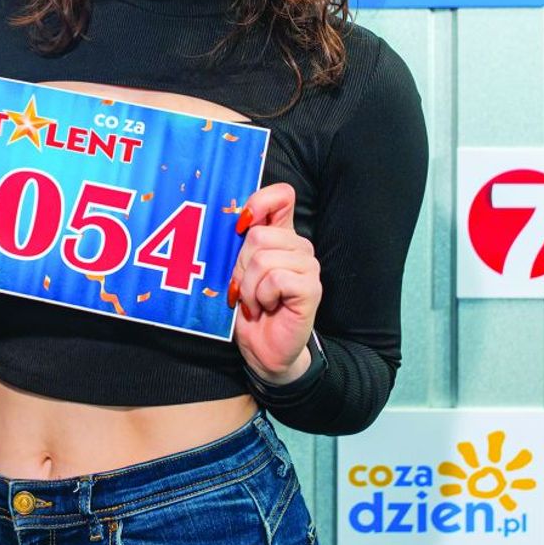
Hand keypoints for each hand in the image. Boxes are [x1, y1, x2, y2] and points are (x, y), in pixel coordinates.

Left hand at [227, 182, 321, 383]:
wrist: (263, 349)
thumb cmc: (248, 308)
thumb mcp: (236, 270)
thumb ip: (238, 243)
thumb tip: (232, 219)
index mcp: (281, 236)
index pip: (281, 195)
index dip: (259, 202)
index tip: (241, 226)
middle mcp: (298, 247)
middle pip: (260, 235)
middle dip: (240, 266)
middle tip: (243, 288)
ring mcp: (308, 267)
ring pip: (264, 259)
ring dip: (248, 286)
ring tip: (253, 301)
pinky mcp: (311, 288)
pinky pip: (276, 279)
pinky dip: (261, 296)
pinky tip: (266, 307)